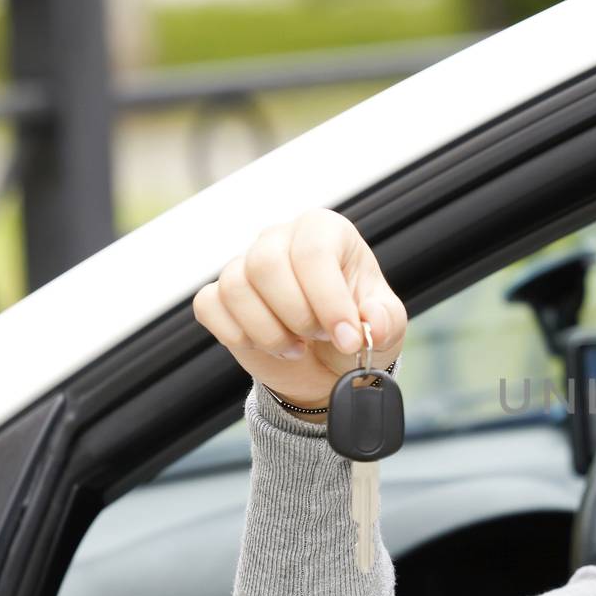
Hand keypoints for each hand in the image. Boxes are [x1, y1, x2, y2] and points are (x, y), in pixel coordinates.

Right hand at [192, 207, 407, 408]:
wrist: (326, 364)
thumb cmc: (356, 331)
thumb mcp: (386, 327)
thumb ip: (386, 320)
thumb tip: (372, 323)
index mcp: (325, 231)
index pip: (313, 252)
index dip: (329, 301)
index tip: (348, 338)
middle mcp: (280, 238)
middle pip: (266, 264)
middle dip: (297, 314)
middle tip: (320, 337)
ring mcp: (244, 264)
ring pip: (235, 287)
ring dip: (269, 331)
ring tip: (298, 347)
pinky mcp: (220, 294)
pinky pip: (210, 306)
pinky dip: (237, 335)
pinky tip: (266, 346)